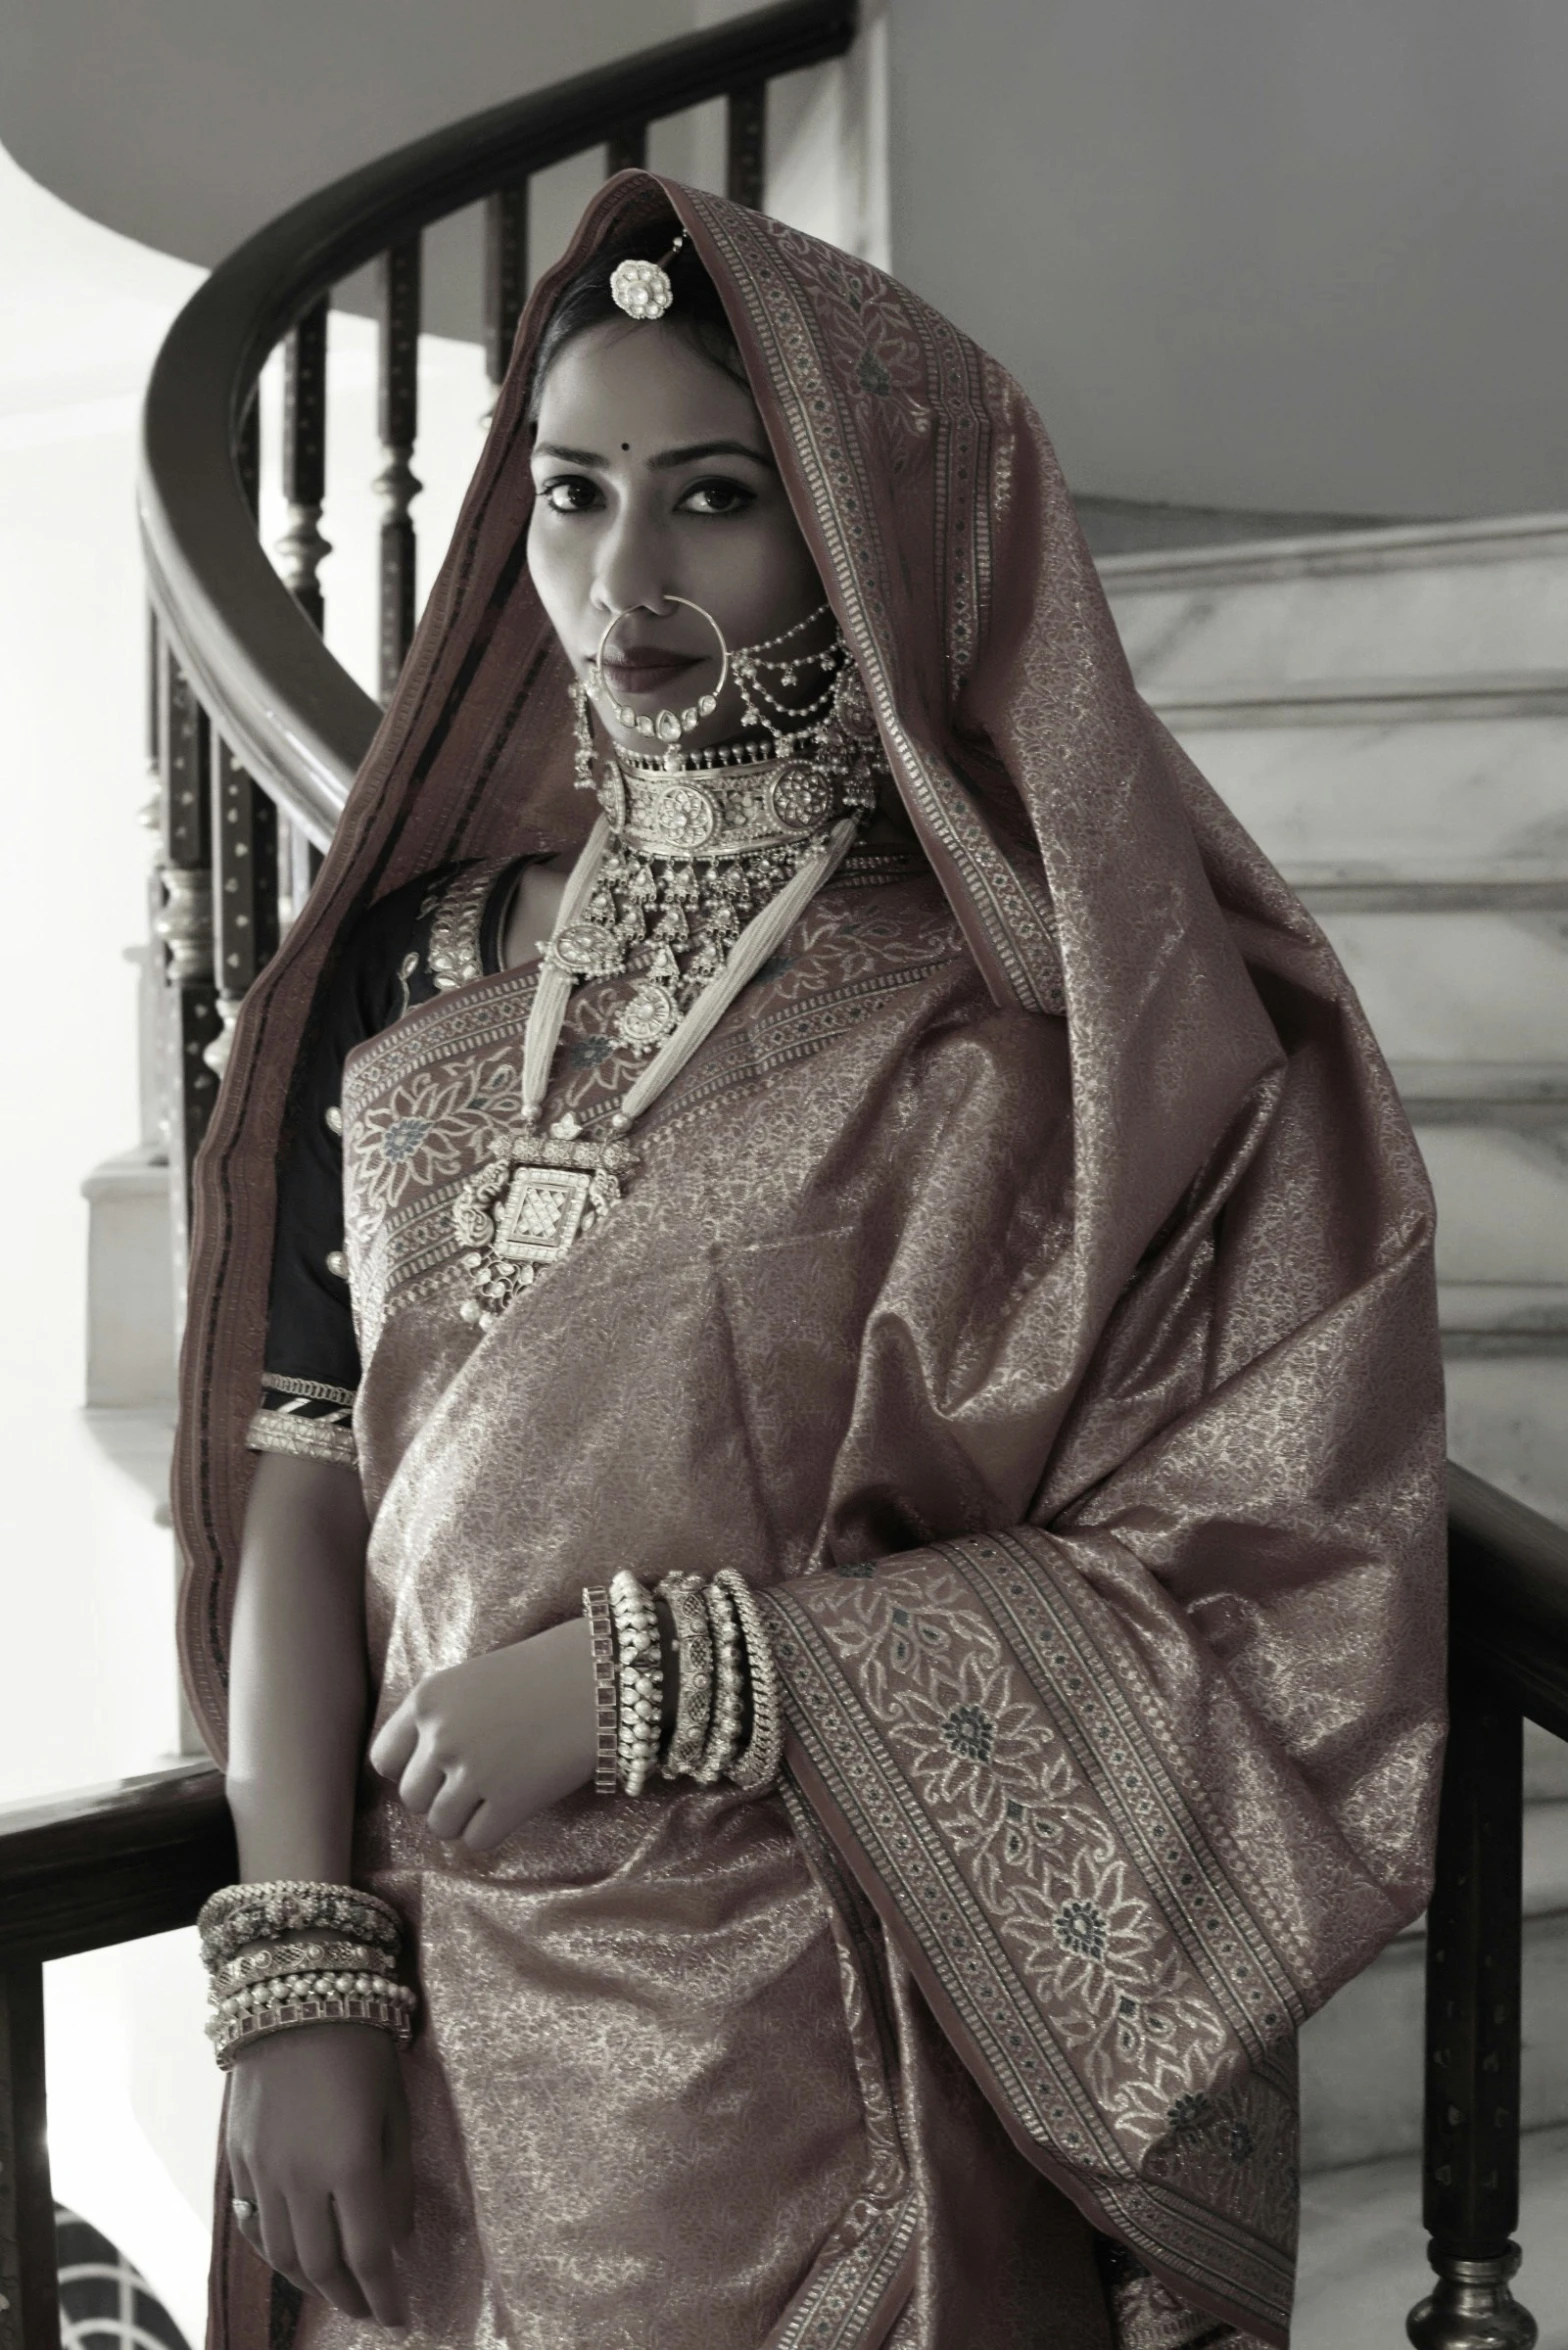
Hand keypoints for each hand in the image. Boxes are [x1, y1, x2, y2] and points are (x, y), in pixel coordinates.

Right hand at [228, 2023, 411, 2326]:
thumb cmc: (362, 2046)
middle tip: (371, 2311)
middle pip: (322, 2266)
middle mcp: (301, 2178)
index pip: (370, 2254)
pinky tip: (293, 2257)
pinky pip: (253, 2225)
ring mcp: (262, 2172)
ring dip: (311, 2283)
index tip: (401, 2316)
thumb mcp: (396, 2108)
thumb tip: (398, 2239)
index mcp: (351, 2164)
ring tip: (336, 2291)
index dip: (386, 2295)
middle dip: (350, 2298)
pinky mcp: (238, 2160)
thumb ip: (397, 2180)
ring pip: (282, 2254)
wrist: (295, 1995)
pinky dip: (275, 2252)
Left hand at [370, 1616, 596, 1849]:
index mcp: (428, 1700)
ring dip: (464, 1818)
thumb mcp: (471, 1682)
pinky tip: (515, 1804)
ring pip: (440, 1826)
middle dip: (439, 1796)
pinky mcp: (510, 1801)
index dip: (409, 1769)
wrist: (601, 1676)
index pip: (383, 1760)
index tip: (436, 1767)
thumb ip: (437, 1721)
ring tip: (495, 1793)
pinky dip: (493, 1830)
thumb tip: (417, 1775)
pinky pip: (477, 1841)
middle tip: (476, 1779)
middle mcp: (443, 1735)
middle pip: (412, 1798)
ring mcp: (475, 1771)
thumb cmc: (539, 1675)